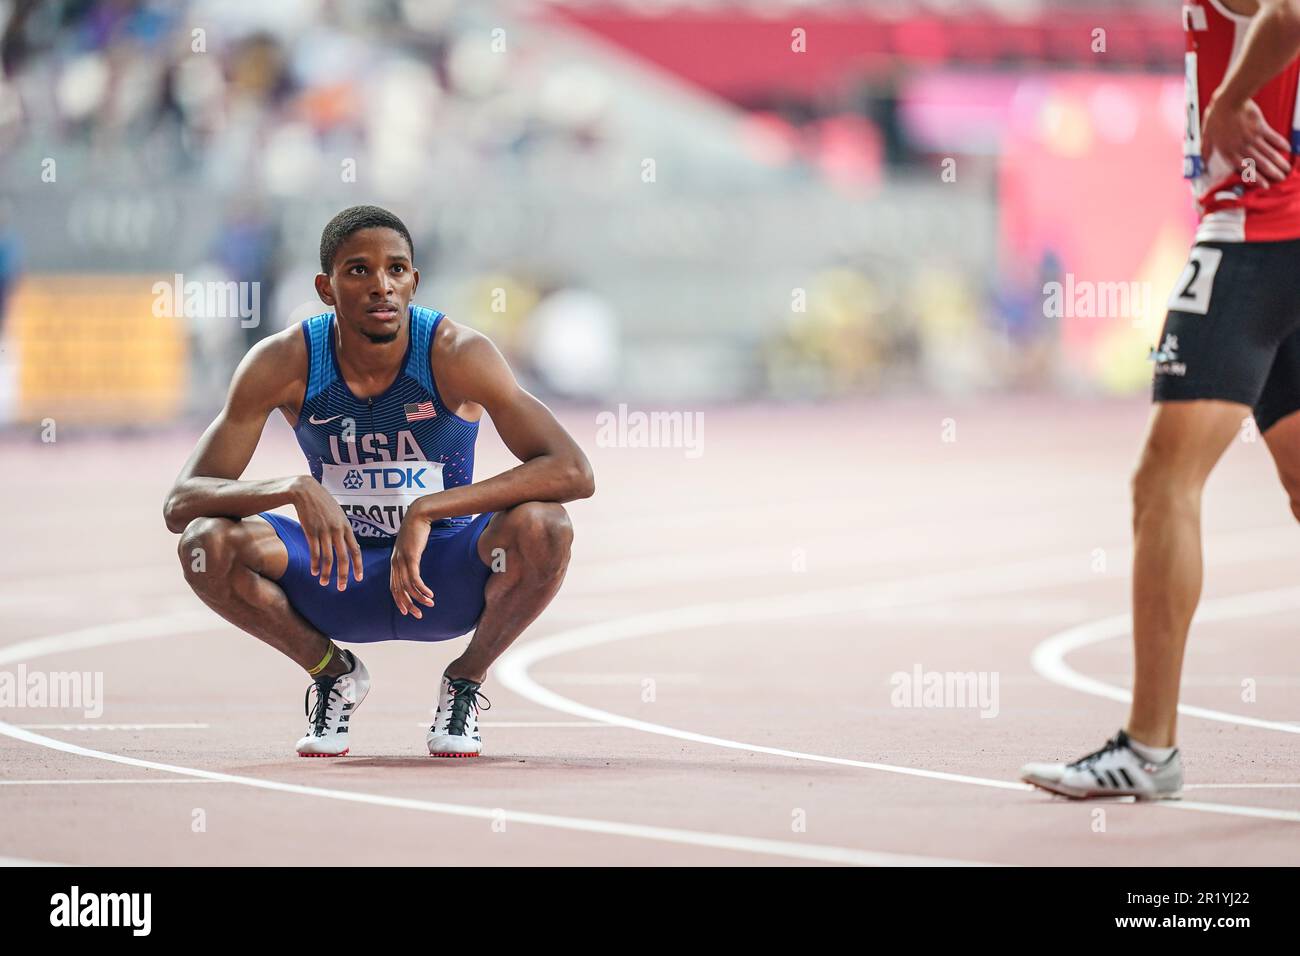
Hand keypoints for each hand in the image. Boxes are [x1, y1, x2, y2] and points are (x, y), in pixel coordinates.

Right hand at [290, 475, 362, 589]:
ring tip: (324, 583)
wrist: (306, 491)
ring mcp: (324, 532)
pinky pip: (314, 552)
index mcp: (346, 527)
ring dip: (327, 573)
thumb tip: (349, 545)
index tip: (358, 578)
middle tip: (342, 588)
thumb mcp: (339, 514)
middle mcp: (337, 531)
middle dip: (343, 575)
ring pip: (328, 558)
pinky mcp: (310, 532)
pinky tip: (314, 572)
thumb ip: (344, 529)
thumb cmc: (324, 503)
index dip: (357, 566)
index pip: (355, 550)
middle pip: (343, 558)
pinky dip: (315, 564)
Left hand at [391, 506, 434, 618]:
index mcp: (394, 562)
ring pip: (408, 586)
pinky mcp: (411, 557)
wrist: (418, 515)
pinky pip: (415, 578)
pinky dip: (422, 589)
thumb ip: (411, 556)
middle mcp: (395, 563)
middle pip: (399, 590)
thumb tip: (415, 564)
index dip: (399, 600)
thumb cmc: (417, 530)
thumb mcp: (412, 546)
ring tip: (429, 604)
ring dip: (419, 598)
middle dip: (408, 604)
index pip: (393, 586)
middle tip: (417, 615)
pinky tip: (429, 594)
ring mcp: (402, 560)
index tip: (407, 610)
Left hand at [1202, 94, 1291, 185]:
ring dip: (1278, 162)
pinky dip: (1280, 143)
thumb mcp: (1206, 134)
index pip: (1243, 168)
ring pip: (1268, 152)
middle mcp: (1241, 147)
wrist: (1229, 99)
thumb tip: (1202, 160)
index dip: (1254, 177)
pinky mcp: (1261, 127)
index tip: (1264, 184)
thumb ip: (1206, 149)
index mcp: (1228, 150)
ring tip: (1285, 169)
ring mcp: (1252, 137)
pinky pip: (1272, 137)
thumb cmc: (1216, 115)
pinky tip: (1286, 149)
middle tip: (1280, 179)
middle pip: (1259, 162)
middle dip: (1271, 172)